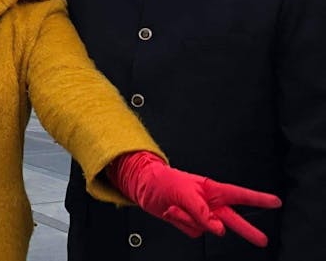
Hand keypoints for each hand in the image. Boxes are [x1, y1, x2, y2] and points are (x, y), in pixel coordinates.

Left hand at [110, 152, 280, 246]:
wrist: (144, 187)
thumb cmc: (164, 181)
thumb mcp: (184, 192)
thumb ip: (203, 211)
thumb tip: (219, 229)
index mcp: (212, 190)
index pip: (239, 195)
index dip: (259, 199)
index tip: (276, 202)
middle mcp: (208, 203)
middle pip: (233, 219)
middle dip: (247, 229)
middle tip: (262, 240)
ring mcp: (199, 215)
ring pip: (206, 228)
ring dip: (190, 219)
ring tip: (175, 206)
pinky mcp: (189, 223)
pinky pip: (192, 231)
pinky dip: (182, 223)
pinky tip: (173, 212)